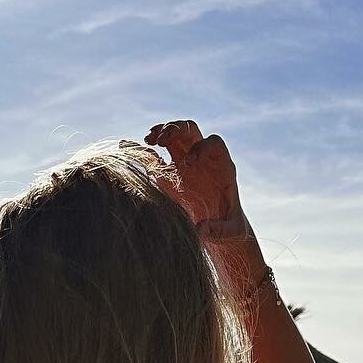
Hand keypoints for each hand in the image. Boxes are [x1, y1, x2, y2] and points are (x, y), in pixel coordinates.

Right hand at [143, 121, 254, 248]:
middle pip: (191, 130)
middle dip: (177, 130)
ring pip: (174, 135)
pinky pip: (157, 154)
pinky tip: (133, 150)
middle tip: (162, 140)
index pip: (213, 144)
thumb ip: (218, 230)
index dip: (202, 148)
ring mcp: (185, 162)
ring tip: (148, 140)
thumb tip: (200, 229)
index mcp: (221, 165)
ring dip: (161, 132)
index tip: (189, 162)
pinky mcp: (170, 172)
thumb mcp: (229, 231)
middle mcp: (203, 159)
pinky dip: (145, 149)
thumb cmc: (229, 228)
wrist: (217, 227)